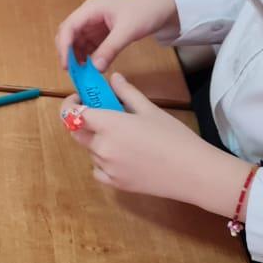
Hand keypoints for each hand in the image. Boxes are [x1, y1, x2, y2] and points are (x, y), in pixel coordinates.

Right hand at [56, 0, 180, 71]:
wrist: (164, 6)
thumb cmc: (145, 10)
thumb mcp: (127, 30)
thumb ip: (110, 49)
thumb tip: (94, 68)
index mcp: (90, 9)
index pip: (68, 28)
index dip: (63, 47)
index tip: (66, 65)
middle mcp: (89, 16)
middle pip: (69, 35)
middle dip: (68, 53)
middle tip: (73, 72)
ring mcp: (96, 24)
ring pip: (78, 42)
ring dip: (78, 56)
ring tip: (83, 73)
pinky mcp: (103, 32)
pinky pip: (90, 45)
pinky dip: (89, 57)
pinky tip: (92, 67)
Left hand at [61, 73, 253, 213]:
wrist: (192, 172)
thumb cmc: (174, 137)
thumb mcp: (150, 109)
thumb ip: (127, 93)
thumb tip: (114, 78)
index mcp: (109, 125)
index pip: (72, 114)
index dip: (70, 105)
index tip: (79, 100)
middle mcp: (102, 147)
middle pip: (76, 132)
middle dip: (82, 122)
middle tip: (100, 116)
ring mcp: (107, 167)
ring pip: (89, 151)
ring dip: (96, 141)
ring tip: (121, 136)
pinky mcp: (114, 184)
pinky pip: (97, 170)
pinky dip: (102, 162)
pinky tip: (121, 157)